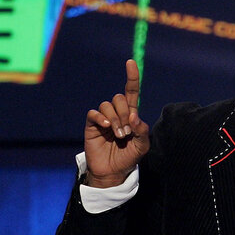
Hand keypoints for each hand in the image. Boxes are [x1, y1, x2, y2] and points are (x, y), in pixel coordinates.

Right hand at [84, 59, 149, 187]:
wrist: (113, 172)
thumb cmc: (129, 158)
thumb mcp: (142, 146)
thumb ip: (142, 130)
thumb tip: (134, 116)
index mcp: (130, 114)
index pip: (131, 91)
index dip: (132, 77)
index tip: (130, 62)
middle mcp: (117, 113)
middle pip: (119, 98)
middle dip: (124, 113)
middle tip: (127, 132)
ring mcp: (103, 118)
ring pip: (107, 105)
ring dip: (115, 120)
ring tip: (119, 135)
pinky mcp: (92, 125)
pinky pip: (94, 113)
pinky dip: (101, 118)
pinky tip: (106, 127)